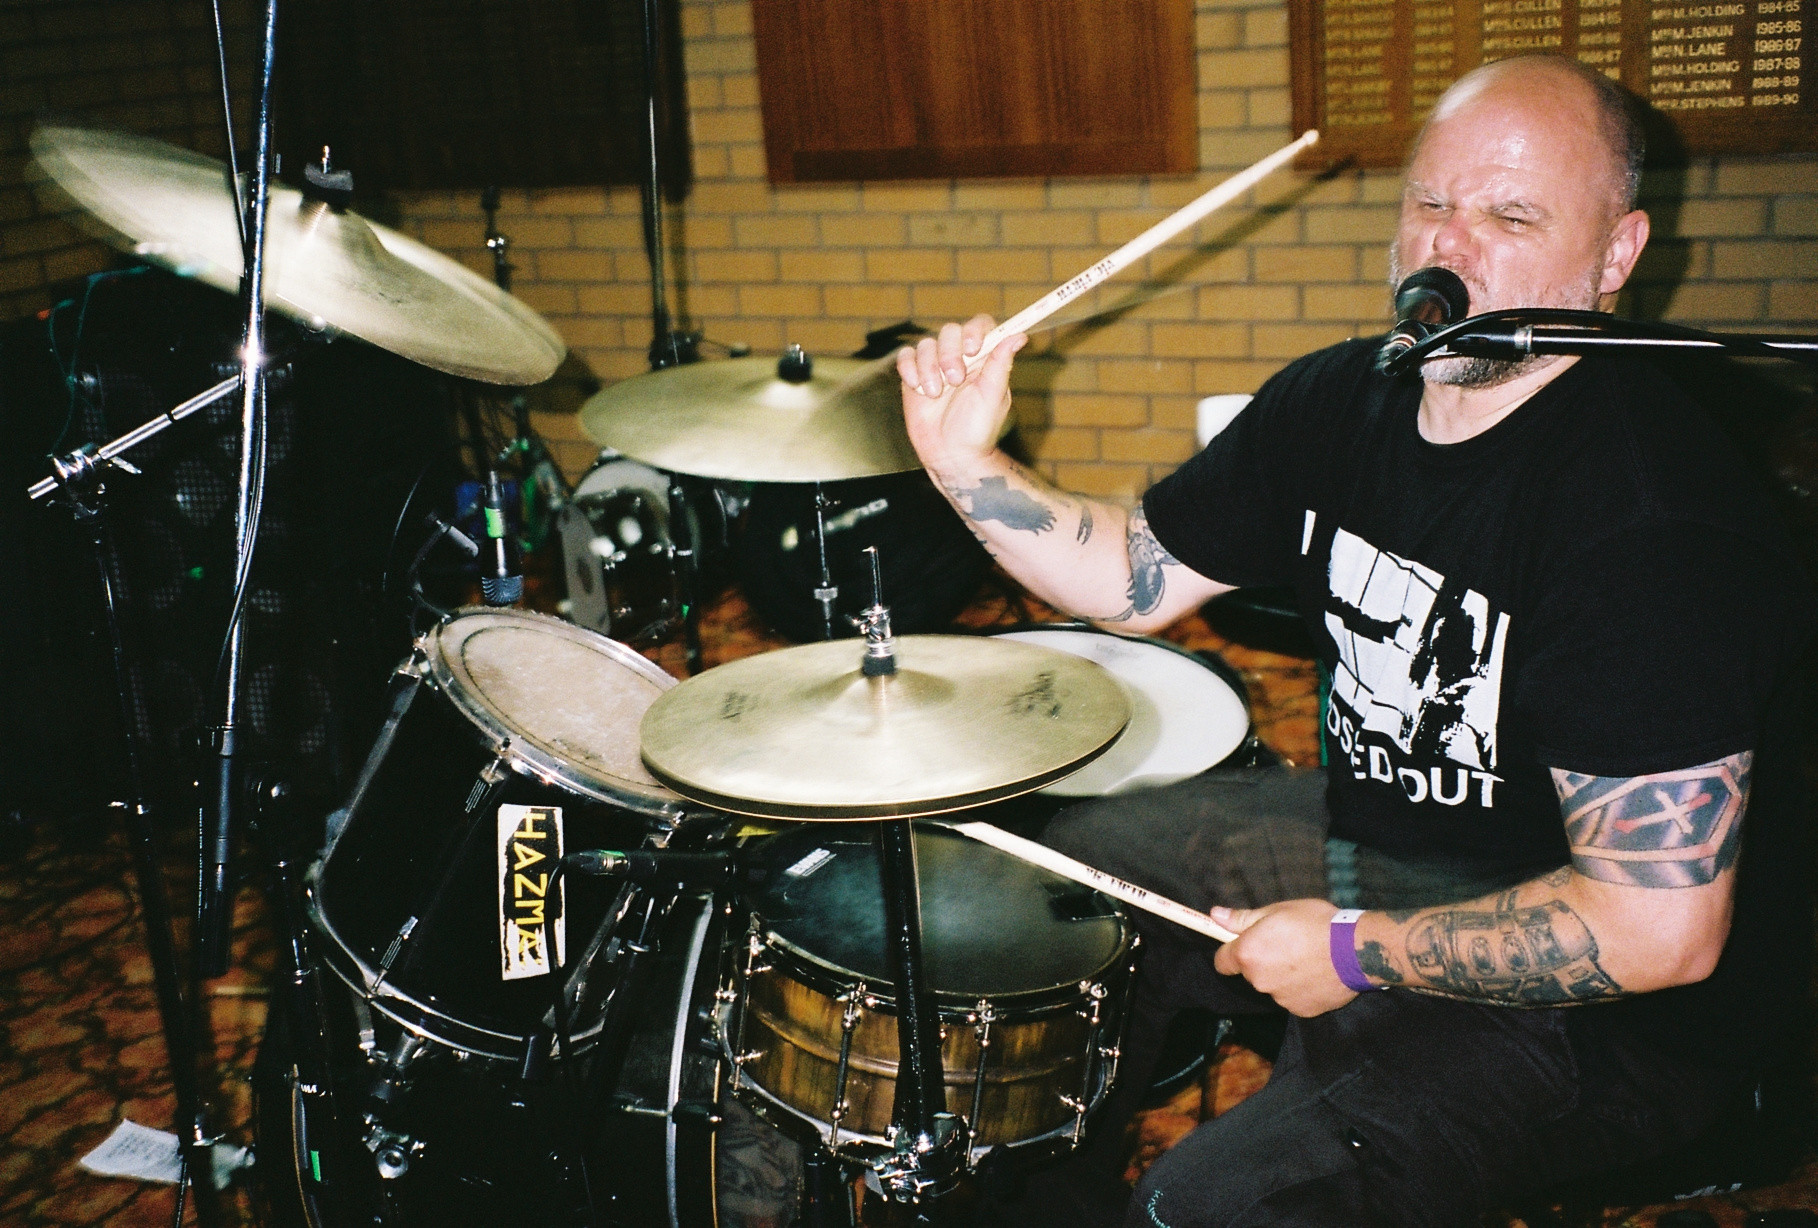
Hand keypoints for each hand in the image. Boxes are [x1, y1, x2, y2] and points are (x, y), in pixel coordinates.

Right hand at [896, 315, 1025, 473]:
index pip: (980, 326)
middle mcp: (960, 357)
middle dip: (948, 354)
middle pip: (950, 331)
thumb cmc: (977, 429)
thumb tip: (1020, 335)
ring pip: (926, 345)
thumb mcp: (993, 396)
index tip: (972, 349)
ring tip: (934, 394)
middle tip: (953, 381)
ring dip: (928, 367)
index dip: (974, 330)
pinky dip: (909, 368)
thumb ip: (1001, 364)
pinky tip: (917, 387)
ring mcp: (935, 365)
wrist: (950, 454)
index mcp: (983, 358)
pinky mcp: (914, 375)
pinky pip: (906, 357)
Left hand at [1210, 898, 1357, 1016]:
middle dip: (1263, 960)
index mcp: (1248, 954)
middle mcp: (1259, 981)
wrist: (1354, 950)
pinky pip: (1294, 997)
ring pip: (1273, 985)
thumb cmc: (1314, 923)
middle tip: (1287, 943)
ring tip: (1308, 957)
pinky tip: (1318, 973)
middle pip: (1251, 972)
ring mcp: (1280, 999)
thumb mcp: (1277, 911)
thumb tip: (1215, 915)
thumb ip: (1242, 918)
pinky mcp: (1301, 1010)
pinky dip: (1301, 988)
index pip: (1222, 961)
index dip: (1230, 952)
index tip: (1243, 944)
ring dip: (1283, 974)